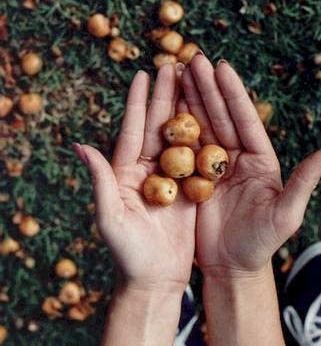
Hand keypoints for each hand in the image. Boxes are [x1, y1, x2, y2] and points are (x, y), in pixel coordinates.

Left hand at [73, 64, 195, 292]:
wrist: (156, 279)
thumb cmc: (129, 254)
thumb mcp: (111, 219)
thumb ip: (100, 182)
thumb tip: (80, 146)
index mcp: (127, 174)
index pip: (133, 131)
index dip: (138, 103)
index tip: (144, 74)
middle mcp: (149, 172)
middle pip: (158, 128)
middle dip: (166, 97)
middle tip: (175, 66)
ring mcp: (171, 180)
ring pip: (181, 139)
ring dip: (187, 111)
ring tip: (195, 84)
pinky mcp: (190, 191)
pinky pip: (199, 160)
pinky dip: (206, 138)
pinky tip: (214, 118)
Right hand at [181, 54, 320, 277]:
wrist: (232, 265)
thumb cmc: (261, 243)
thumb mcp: (287, 214)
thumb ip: (306, 181)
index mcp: (260, 160)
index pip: (246, 121)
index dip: (234, 95)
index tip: (220, 67)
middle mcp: (237, 158)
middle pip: (221, 118)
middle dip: (207, 89)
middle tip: (192, 60)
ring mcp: (213, 167)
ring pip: (201, 128)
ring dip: (189, 101)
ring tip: (175, 74)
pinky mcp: (194, 178)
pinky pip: (184, 149)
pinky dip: (175, 128)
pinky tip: (165, 107)